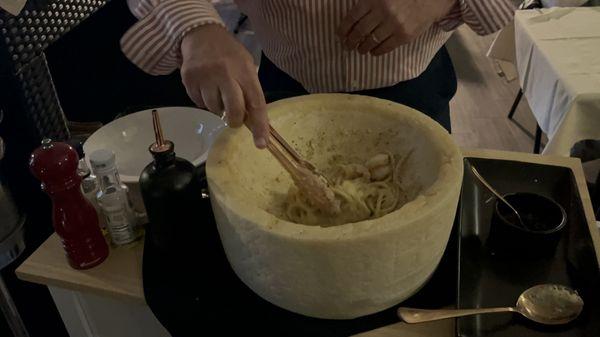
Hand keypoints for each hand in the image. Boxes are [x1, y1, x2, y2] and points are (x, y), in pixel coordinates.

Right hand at [180, 24, 267, 148]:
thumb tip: (253, 122)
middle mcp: (225, 73)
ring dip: (218, 107)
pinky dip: (204, 101)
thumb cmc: (230, 55)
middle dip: (235, 120)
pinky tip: (206, 87)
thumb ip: (250, 91)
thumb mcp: (246, 66)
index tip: (261, 144)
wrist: (202, 34)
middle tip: (234, 119)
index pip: (256, 103)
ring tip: (218, 92)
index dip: (259, 126)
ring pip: (214, 109)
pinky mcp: (189, 79)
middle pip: (233, 110)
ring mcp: (205, 76)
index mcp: (244, 71)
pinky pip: (199, 103)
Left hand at [337, 0, 456, 55]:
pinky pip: (385, 48)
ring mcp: (393, 25)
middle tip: (347, 45)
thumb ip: (367, 2)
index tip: (340, 35)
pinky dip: (376, 52)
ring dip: (362, 48)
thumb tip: (352, 17)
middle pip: (360, 32)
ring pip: (371, 41)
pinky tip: (373, 51)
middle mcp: (382, 12)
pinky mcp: (404, 36)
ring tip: (359, 49)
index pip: (352, 17)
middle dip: (351, 41)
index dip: (343, 29)